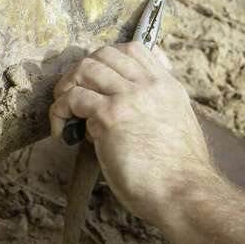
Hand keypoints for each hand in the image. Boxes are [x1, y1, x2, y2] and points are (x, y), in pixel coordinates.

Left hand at [49, 43, 213, 223]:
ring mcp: (129, 97)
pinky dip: (59, 111)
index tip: (97, 79)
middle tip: (72, 94)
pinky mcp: (110, 115)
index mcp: (167, 87)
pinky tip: (61, 132)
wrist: (185, 194)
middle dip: (82, 70)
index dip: (109, 58)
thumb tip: (111, 116)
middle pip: (104, 53)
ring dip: (66, 86)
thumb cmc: (178, 175)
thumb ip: (151, 112)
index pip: (135, 49)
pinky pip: (73, 99)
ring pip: (85, 68)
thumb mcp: (174, 128)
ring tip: (63, 110)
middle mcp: (149, 85)